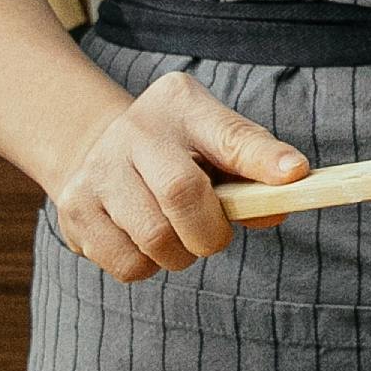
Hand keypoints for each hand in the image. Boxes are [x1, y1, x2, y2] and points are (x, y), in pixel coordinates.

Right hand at [40, 73, 307, 278]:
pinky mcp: (75, 212)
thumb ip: (250, 167)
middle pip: (182, 194)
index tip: (295, 176)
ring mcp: (97, 171)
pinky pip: (127, 264)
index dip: (262, 159)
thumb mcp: (215, 139)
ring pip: (154, 239)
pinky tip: (142, 240)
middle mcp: (133, 131)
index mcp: (180, 105)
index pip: (228, 134)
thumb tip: (280, 203)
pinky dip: (146, 265)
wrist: (98, 151)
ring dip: (179, 254)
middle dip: (210, 232)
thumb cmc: (177, 151)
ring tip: (175, 235)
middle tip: (211, 235)